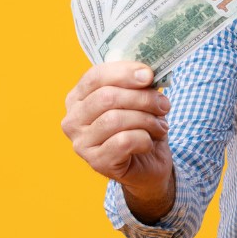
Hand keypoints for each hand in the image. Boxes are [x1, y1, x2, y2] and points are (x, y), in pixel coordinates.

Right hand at [61, 62, 173, 212]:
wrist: (149, 164)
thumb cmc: (140, 127)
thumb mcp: (140, 100)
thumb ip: (138, 84)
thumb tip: (146, 73)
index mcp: (78, 98)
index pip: (95, 76)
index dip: (124, 73)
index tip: (149, 75)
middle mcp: (73, 120)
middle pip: (107, 97)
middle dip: (142, 98)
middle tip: (164, 105)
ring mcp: (81, 143)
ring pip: (116, 119)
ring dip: (147, 120)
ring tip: (160, 126)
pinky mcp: (96, 162)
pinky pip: (124, 141)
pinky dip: (145, 139)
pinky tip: (149, 142)